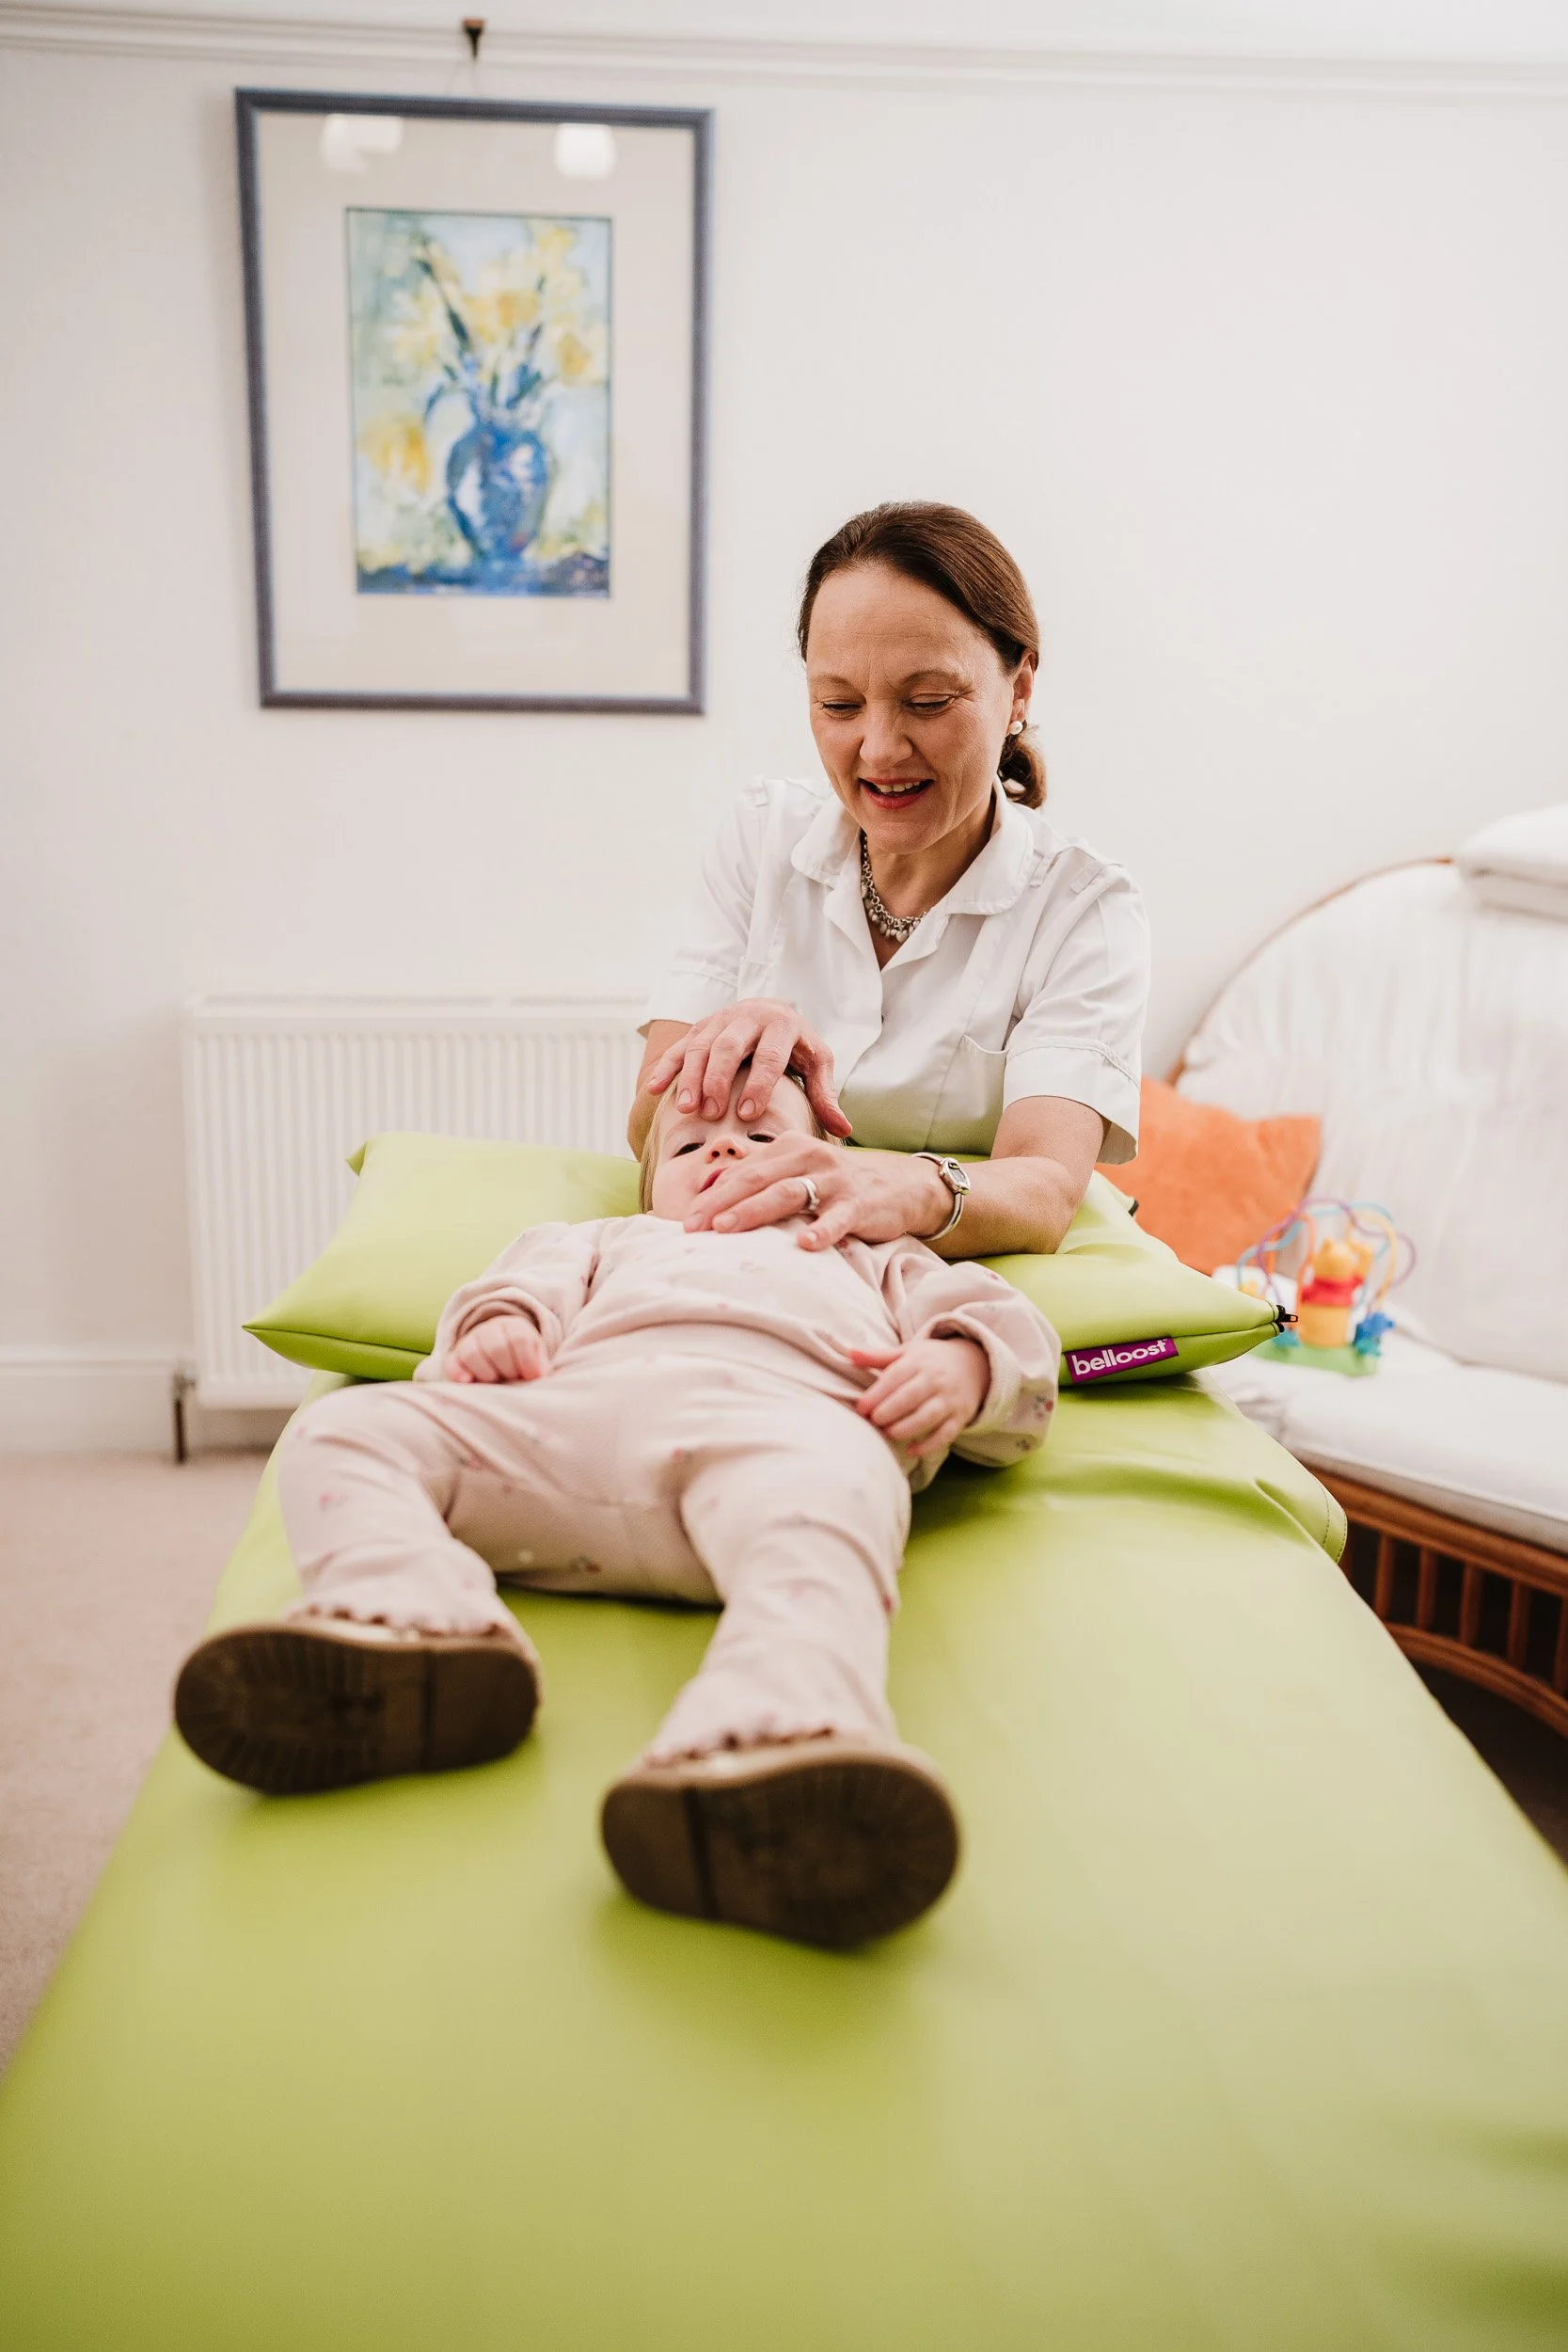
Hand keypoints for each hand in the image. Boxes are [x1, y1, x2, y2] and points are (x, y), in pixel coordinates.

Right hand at [446, 1315, 548, 1383]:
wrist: (501, 1359)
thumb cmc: (523, 1362)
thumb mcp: (537, 1358)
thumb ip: (539, 1364)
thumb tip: (539, 1374)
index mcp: (513, 1326)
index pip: (519, 1339)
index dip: (527, 1361)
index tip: (532, 1377)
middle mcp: (489, 1330)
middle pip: (496, 1347)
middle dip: (508, 1369)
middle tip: (513, 1379)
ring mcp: (469, 1342)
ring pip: (472, 1353)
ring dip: (487, 1374)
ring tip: (496, 1382)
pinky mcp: (454, 1359)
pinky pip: (451, 1364)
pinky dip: (458, 1373)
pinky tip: (468, 1382)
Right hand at [644, 999, 852, 1136]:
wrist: (771, 1011)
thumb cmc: (796, 1047)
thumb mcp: (816, 1065)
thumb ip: (825, 1095)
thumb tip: (844, 1129)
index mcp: (782, 1025)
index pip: (770, 1055)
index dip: (758, 1083)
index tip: (747, 1114)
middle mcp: (749, 1017)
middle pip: (728, 1047)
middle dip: (717, 1080)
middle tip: (711, 1113)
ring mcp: (720, 1020)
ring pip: (700, 1045)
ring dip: (690, 1077)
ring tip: (686, 1109)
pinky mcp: (700, 1027)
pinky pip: (679, 1045)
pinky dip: (666, 1066)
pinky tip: (653, 1089)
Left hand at [683, 1134, 950, 1250]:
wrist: (902, 1186)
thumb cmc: (838, 1185)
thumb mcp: (798, 1172)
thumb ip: (762, 1179)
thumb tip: (711, 1195)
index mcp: (787, 1148)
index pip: (741, 1172)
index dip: (710, 1196)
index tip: (683, 1221)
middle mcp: (807, 1156)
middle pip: (755, 1179)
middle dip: (720, 1204)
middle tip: (691, 1228)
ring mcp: (834, 1179)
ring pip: (787, 1193)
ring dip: (754, 1211)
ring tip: (726, 1229)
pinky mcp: (859, 1202)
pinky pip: (837, 1217)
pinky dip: (821, 1230)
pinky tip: (805, 1244)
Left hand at [850, 1338, 988, 1457]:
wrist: (974, 1363)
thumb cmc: (930, 1360)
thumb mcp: (907, 1352)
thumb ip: (877, 1356)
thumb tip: (848, 1353)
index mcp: (919, 1361)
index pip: (896, 1377)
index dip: (877, 1394)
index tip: (861, 1408)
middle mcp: (936, 1379)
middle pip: (911, 1397)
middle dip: (890, 1411)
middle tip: (873, 1421)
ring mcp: (949, 1399)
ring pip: (928, 1416)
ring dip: (907, 1428)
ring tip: (888, 1434)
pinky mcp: (960, 1417)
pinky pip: (946, 1434)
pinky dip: (929, 1444)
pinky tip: (911, 1451)